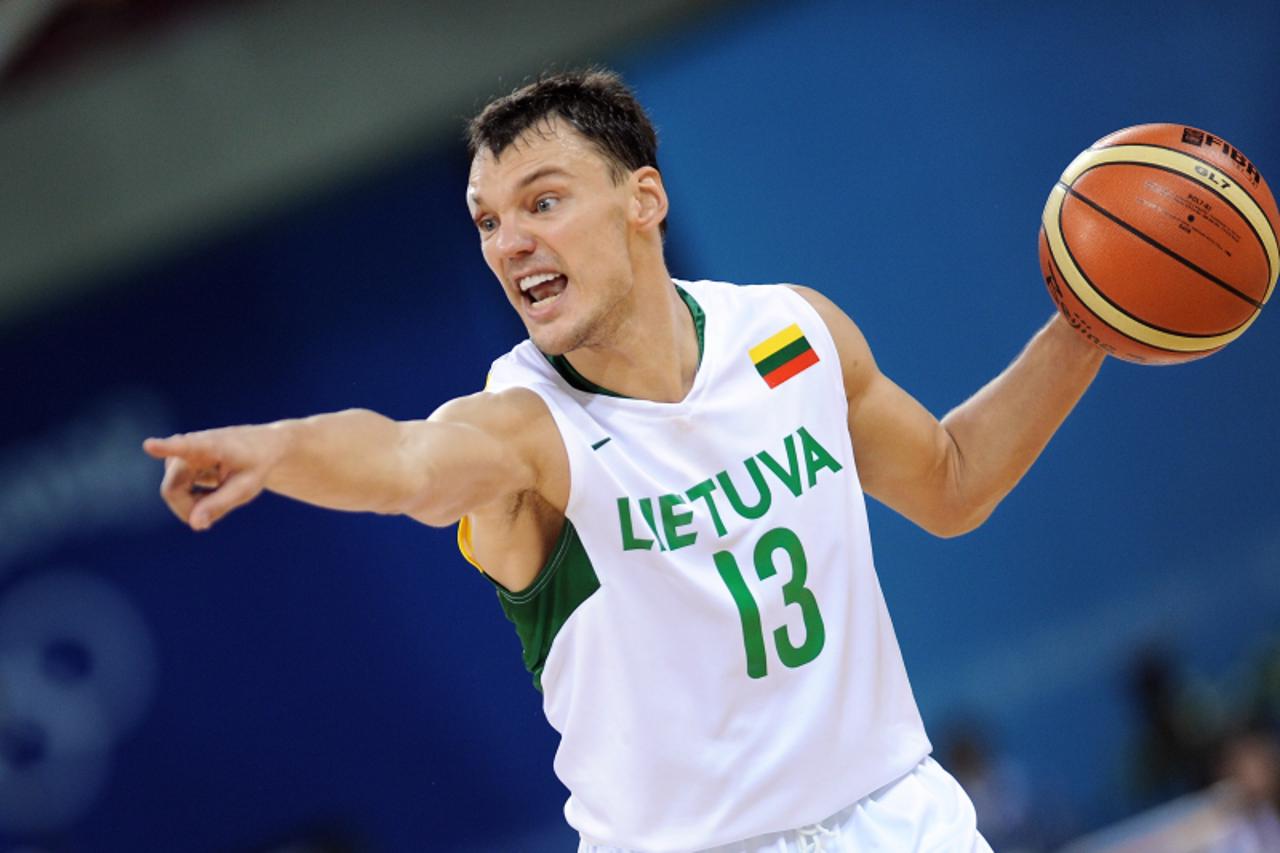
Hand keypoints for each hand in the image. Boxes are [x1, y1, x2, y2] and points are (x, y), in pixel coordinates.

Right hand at [142, 425, 285, 530]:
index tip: (149, 445)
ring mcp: (180, 453)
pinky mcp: (176, 461)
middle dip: (189, 509)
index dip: (165, 447)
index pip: (186, 447)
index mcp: (211, 446)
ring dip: (193, 503)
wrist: (261, 447)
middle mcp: (189, 445)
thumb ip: (219, 505)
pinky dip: (193, 499)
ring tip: (220, 492)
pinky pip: (176, 491)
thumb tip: (194, 524)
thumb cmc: (255, 466)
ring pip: (172, 492)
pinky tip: (213, 489)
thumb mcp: (245, 488)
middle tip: (212, 519)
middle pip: (172, 490)